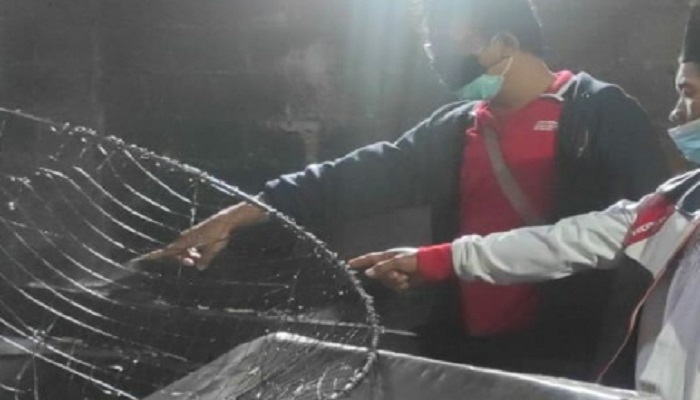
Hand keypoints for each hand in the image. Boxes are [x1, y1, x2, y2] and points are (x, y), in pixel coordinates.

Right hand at [138, 202, 265, 269]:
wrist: (225, 220)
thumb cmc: (218, 233)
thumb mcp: (213, 249)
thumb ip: (205, 259)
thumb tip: (198, 268)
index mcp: (186, 241)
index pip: (168, 251)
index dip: (156, 255)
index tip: (143, 258)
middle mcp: (185, 237)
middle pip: (176, 252)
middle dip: (182, 259)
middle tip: (193, 262)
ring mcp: (190, 235)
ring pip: (184, 249)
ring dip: (189, 256)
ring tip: (199, 258)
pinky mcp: (195, 234)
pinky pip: (189, 246)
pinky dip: (193, 251)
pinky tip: (200, 254)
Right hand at [348, 248, 423, 291]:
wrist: (430, 266)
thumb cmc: (414, 259)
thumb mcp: (397, 262)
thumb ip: (382, 268)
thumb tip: (368, 273)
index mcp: (387, 256)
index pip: (369, 259)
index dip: (359, 262)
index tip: (348, 264)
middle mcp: (390, 264)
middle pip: (378, 274)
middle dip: (387, 276)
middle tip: (398, 275)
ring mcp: (396, 273)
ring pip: (387, 282)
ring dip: (396, 281)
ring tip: (405, 277)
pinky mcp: (402, 281)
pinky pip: (395, 287)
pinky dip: (401, 286)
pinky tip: (408, 281)